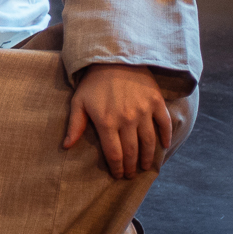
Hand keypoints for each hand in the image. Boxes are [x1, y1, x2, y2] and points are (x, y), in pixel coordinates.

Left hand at [63, 63, 172, 178]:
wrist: (114, 58)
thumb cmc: (93, 83)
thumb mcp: (79, 102)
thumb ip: (75, 126)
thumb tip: (66, 146)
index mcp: (106, 121)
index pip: (114, 153)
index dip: (117, 168)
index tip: (119, 175)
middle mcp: (127, 119)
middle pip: (132, 151)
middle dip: (132, 167)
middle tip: (132, 175)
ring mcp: (144, 111)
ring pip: (149, 142)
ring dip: (149, 158)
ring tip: (146, 166)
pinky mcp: (156, 102)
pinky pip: (165, 124)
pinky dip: (166, 137)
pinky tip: (164, 146)